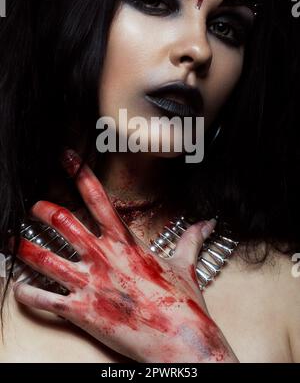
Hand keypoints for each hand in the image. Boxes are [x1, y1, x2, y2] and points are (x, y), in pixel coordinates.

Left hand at [13, 150, 237, 362]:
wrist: (180, 340)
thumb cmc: (181, 302)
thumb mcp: (184, 264)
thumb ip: (191, 239)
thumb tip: (209, 224)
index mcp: (124, 242)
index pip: (97, 198)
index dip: (79, 173)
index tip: (66, 157)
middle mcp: (102, 257)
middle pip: (62, 222)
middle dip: (42, 209)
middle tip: (32, 205)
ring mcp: (90, 283)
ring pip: (43, 259)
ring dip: (22, 248)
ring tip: (9, 239)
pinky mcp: (81, 311)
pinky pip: (44, 300)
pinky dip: (27, 294)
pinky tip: (19, 288)